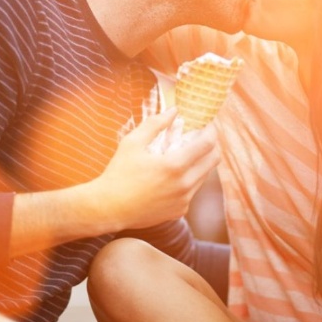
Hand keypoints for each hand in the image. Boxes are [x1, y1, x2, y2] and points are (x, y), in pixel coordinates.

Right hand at [94, 108, 220, 229]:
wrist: (108, 209)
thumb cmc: (118, 173)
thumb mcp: (132, 142)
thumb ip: (155, 123)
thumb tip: (174, 110)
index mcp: (175, 165)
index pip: (208, 144)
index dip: (211, 130)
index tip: (207, 123)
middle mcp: (184, 185)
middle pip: (213, 160)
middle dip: (211, 145)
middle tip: (199, 136)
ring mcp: (184, 200)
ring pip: (204, 175)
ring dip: (199, 162)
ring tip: (183, 154)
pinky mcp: (179, 211)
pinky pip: (193, 190)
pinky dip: (189, 179)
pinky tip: (172, 175)